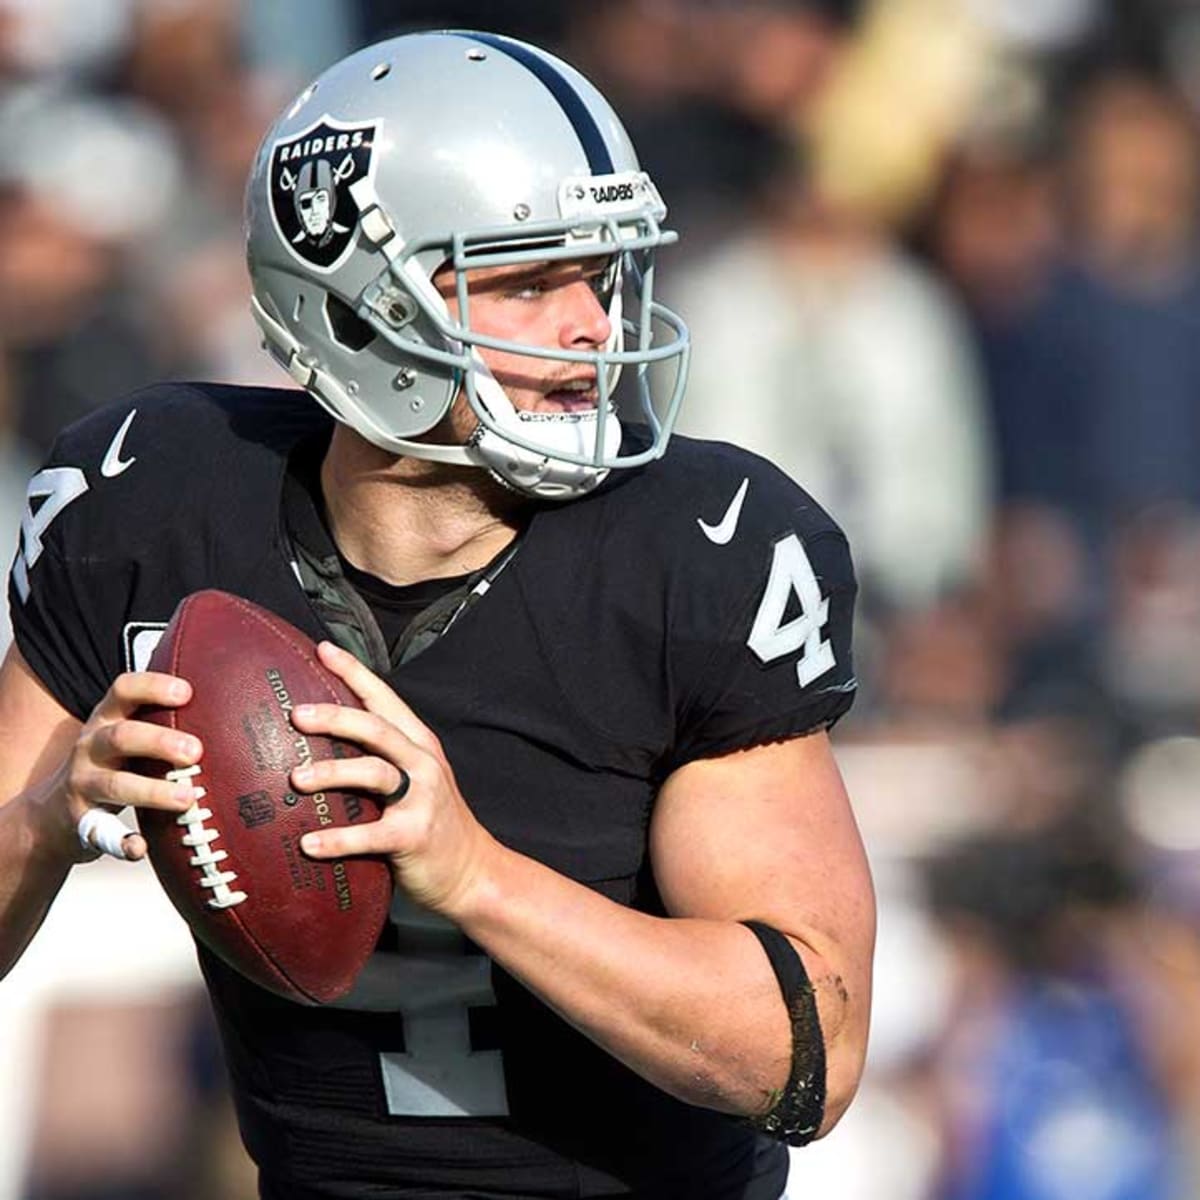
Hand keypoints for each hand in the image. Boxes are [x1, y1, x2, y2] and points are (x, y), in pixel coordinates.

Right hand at [54, 672, 201, 861]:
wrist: (51, 813)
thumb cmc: (114, 764)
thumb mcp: (127, 735)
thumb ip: (162, 721)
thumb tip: (230, 708)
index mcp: (107, 718)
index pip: (124, 690)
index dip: (152, 687)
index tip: (186, 691)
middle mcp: (91, 746)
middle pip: (122, 737)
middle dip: (159, 741)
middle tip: (196, 751)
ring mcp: (82, 784)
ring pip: (114, 784)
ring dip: (152, 791)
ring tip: (187, 798)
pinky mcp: (80, 821)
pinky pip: (101, 833)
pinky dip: (121, 842)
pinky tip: (141, 848)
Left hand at [289, 641, 498, 917]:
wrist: (473, 871)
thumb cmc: (432, 823)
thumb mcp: (417, 780)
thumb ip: (382, 760)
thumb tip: (319, 747)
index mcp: (419, 745)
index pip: (384, 699)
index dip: (355, 672)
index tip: (323, 649)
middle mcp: (422, 764)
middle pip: (377, 729)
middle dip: (336, 717)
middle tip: (297, 714)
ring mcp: (422, 798)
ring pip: (375, 772)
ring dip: (333, 773)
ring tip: (296, 778)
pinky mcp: (414, 835)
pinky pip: (371, 834)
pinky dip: (338, 839)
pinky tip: (308, 843)